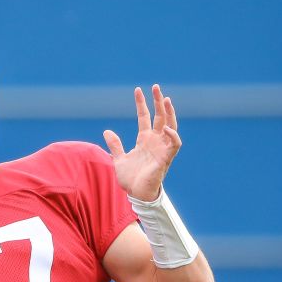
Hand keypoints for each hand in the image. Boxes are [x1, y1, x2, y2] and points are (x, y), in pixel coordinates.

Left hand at [102, 84, 182, 201]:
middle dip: (158, 101)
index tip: (138, 90)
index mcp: (144, 140)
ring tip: (166, 99)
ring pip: (171, 125)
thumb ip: (115, 145)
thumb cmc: (130, 179)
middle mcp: (155, 141)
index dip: (142, 104)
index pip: (145, 117)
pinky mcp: (166, 158)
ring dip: (169, 113)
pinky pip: (174, 144)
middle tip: (156, 87)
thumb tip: (107, 131)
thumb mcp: (119, 159)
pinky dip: (172, 135)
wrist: (136, 195)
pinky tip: (165, 127)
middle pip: (160, 116)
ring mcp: (162, 148)